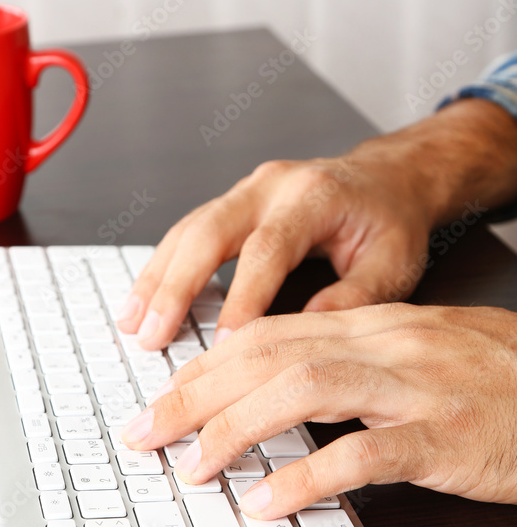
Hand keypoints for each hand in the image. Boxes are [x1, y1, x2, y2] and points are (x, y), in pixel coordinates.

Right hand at [117, 152, 433, 349]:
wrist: (389, 179)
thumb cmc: (391, 221)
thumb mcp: (394, 263)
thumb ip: (355, 299)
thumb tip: (306, 335)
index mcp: (314, 196)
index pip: (268, 250)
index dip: (241, 299)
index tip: (223, 347)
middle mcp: (272, 185)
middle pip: (209, 231)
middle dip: (175, 286)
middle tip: (152, 334)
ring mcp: (248, 190)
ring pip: (189, 229)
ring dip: (156, 277)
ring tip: (133, 322)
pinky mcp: (234, 202)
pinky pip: (189, 232)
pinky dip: (164, 267)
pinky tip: (145, 299)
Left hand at [120, 303, 516, 516]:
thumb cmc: (499, 379)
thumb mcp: (422, 354)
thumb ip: (355, 364)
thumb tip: (280, 388)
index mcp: (376, 324)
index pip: (271, 333)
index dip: (209, 364)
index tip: (164, 392)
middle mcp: (388, 345)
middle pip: (270, 356)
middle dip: (197, 393)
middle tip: (146, 429)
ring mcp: (417, 388)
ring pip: (304, 391)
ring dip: (235, 429)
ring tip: (190, 465)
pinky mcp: (446, 438)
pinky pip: (364, 454)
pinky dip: (307, 477)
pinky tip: (269, 501)